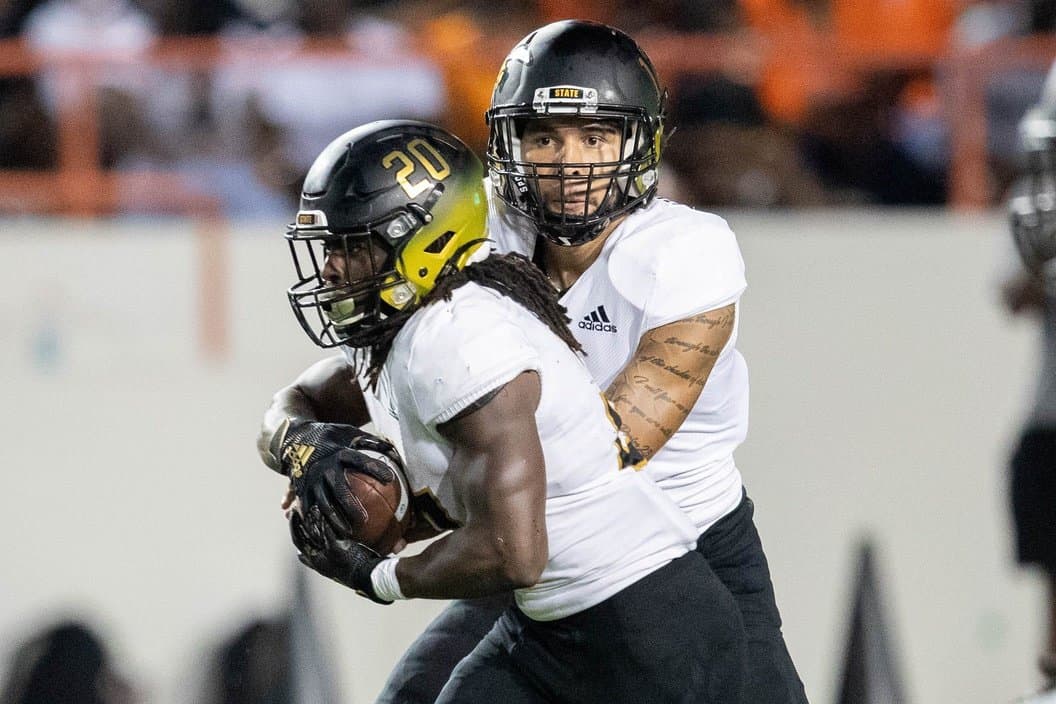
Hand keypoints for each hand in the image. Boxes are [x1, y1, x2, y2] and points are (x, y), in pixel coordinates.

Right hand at [276, 420, 402, 533]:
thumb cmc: (330, 437)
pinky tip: (326, 537)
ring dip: (335, 520)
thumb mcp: (349, 433)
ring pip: (324, 504)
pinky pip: (309, 509)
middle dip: (351, 505)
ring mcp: (312, 480)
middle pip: (339, 489)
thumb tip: (395, 452)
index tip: (390, 478)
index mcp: (339, 453)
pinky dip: (317, 523)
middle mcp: (325, 468)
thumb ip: (371, 442)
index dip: (375, 468)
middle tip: (364, 519)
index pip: (360, 460)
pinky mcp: (302, 490)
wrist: (295, 439)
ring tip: (349, 533)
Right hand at [290, 506, 389, 603]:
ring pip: (310, 533)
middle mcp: (317, 560)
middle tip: (293, 509)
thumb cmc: (355, 570)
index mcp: (315, 563)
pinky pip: (326, 532)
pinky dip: (322, 520)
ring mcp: (325, 556)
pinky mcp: (336, 550)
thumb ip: (321, 556)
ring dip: (307, 518)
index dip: (294, 529)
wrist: (368, 577)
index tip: (293, 516)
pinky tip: (321, 509)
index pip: (298, 544)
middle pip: (299, 539)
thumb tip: (308, 550)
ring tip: (306, 505)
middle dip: (294, 523)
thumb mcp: (333, 566)